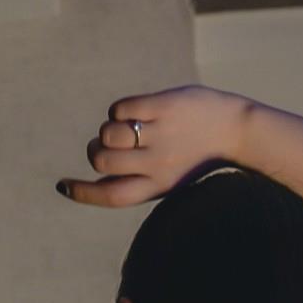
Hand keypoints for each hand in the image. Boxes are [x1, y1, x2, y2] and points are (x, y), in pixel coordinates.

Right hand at [56, 85, 248, 207]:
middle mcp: (157, 165)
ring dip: (109, 129)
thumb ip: (138, 177)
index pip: (110, 195)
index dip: (82, 193)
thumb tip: (98, 169)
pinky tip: (139, 111)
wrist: (238, 132)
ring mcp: (161, 135)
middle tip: (105, 146)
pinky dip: (122, 109)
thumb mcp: (170, 176)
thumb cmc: (198, 156)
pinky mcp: (163, 107)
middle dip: (95, 151)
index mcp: (157, 187)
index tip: (63, 186)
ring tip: (127, 128)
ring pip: (108, 133)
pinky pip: (121, 108)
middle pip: (102, 161)